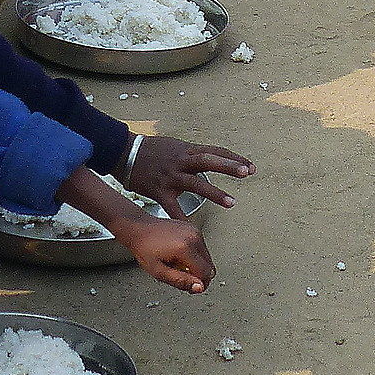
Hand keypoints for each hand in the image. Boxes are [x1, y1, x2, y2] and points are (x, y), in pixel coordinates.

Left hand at [121, 211, 213, 292]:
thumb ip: (180, 281)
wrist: (140, 228)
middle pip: (209, 266)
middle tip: (181, 277)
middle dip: (198, 275)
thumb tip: (199, 287)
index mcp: (186, 248)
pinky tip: (179, 256)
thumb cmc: (145, 248)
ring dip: (196, 265)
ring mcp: (195, 231)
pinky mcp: (194, 229)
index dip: (199, 284)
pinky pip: (202, 248)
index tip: (190, 287)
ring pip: (207, 258)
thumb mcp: (158, 271)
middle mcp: (194, 237)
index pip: (206, 272)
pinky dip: (194, 256)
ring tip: (178, 264)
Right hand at [125, 133, 250, 215]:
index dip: (234, 158)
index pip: (216, 151)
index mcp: (188, 150)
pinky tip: (191, 229)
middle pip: (209, 161)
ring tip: (231, 202)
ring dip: (215, 193)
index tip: (250, 167)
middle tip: (246, 173)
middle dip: (228, 166)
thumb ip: (193, 154)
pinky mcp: (160, 190)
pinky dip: (181, 218)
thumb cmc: (152, 150)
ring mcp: (171, 176)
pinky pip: (172, 207)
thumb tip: (211, 158)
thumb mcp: (175, 146)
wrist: (124, 153)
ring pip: (196, 183)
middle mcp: (182, 161)